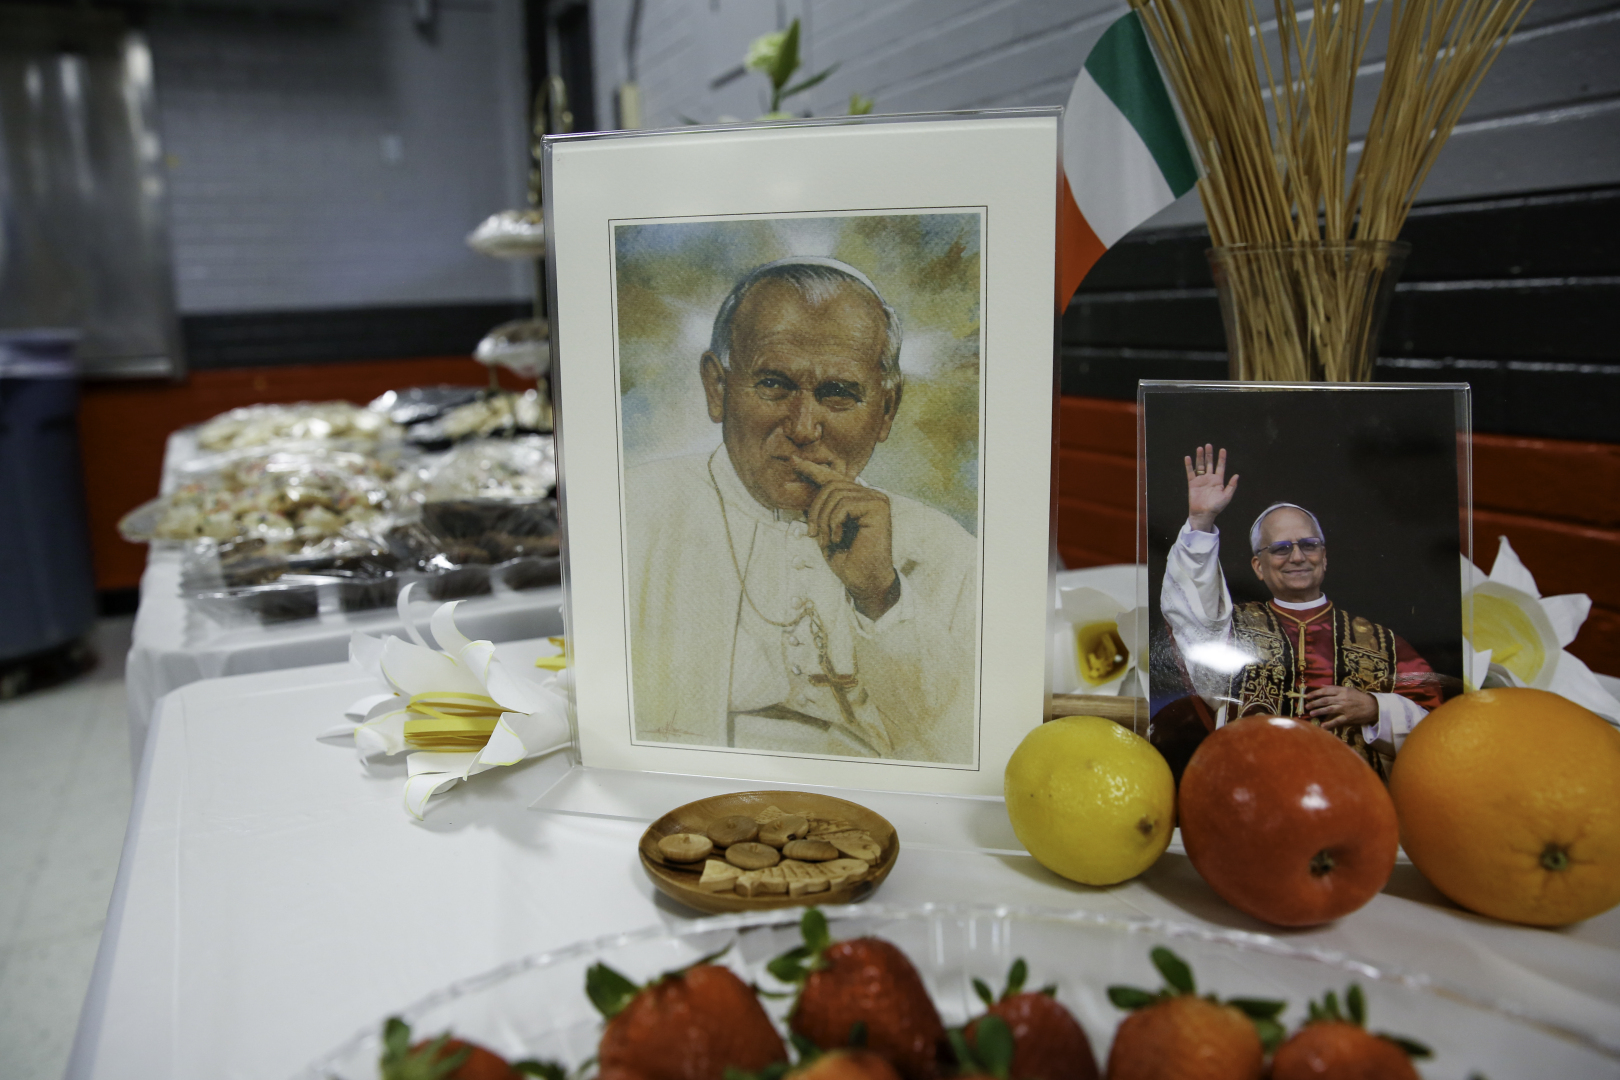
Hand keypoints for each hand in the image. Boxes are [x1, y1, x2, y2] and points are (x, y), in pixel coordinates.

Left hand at [791, 456, 899, 619]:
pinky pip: (844, 504)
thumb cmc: (847, 559)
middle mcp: (870, 494)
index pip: (833, 478)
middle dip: (815, 510)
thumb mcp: (826, 528)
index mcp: (859, 498)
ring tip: (827, 540)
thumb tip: (804, 482)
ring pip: (835, 494)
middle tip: (812, 534)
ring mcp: (876, 498)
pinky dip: (834, 523)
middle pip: (831, 485)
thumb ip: (822, 507)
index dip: (813, 469)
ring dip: (824, 520)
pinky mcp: (878, 506)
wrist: (864, 581)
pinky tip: (838, 539)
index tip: (794, 461)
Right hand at [1184, 444, 1238, 531]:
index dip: (1221, 458)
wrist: (1204, 513)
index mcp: (1218, 480)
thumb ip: (1231, 486)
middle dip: (1209, 454)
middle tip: (1208, 445)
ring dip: (1200, 457)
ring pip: (1200, 465)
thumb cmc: (1216, 506)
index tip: (1222, 449)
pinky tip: (1188, 458)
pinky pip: (1190, 472)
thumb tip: (1237, 475)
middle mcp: (1209, 478)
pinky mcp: (1192, 483)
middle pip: (1209, 463)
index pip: (1220, 466)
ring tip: (1200, 448)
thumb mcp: (1226, 496)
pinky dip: (1189, 465)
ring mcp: (1200, 480)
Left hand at [1307, 685, 1377, 729]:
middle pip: (1325, 701)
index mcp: (1342, 691)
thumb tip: (1322, 685)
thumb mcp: (1348, 689)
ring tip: (1311, 714)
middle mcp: (1342, 699)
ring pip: (1329, 710)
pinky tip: (1322, 726)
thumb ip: (1334, 688)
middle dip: (1314, 703)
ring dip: (1319, 712)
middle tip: (1307, 706)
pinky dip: (1329, 724)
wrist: (1373, 706)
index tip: (1307, 696)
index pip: (1325, 691)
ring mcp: (1345, 708)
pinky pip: (1337, 721)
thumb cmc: (1359, 697)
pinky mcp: (1348, 717)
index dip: (1315, 693)